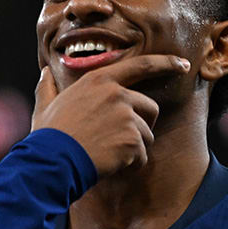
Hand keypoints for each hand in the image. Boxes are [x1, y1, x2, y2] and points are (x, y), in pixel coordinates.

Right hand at [30, 55, 189, 176]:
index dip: (165, 63)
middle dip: (141, 125)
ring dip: (133, 149)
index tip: (183, 64)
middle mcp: (117, 93)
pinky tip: (109, 165)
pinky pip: (142, 156)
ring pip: (147, 135)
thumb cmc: (47, 136)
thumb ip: (48, 88)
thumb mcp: (45, 106)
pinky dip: (130, 165)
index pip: (141, 65)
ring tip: (107, 154)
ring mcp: (126, 116)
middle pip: (150, 107)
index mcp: (99, 80)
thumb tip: (45, 73)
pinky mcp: (132, 139)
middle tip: (118, 141)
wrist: (52, 162)